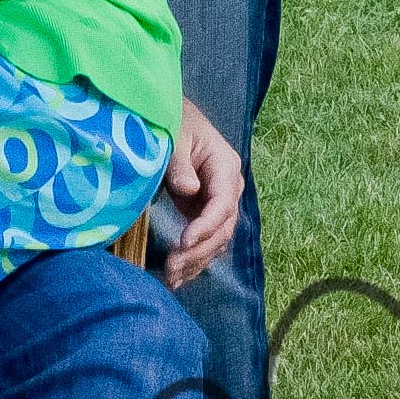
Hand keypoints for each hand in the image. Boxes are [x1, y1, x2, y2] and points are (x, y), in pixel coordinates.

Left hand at [155, 101, 245, 289]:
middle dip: (198, 251)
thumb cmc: (174, 122)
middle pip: (222, 229)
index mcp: (226, 168)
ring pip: (215, 242)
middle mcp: (228, 190)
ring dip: (195, 262)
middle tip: (172, 267)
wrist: (174, 119)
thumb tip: (190, 190)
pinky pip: (204, 242)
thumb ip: (179, 164)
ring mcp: (218, 204)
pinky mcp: (204, 214)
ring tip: (171, 279)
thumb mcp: (174, 137)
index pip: (222, 204)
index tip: (184, 241)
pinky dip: (192, 261)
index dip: (205, 226)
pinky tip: (177, 279)